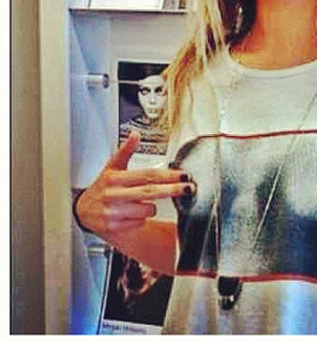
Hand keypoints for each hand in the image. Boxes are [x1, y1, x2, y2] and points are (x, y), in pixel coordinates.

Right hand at [75, 132, 194, 239]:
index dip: (167, 175)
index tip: (184, 175)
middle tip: (189, 188)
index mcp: (116, 178)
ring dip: (153, 207)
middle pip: (150, 192)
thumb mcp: (111, 167)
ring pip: (146, 210)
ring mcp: (114, 212)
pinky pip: (139, 222)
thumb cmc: (102, 187)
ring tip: (148, 203)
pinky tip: (136, 214)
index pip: (147, 175)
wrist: (82, 212)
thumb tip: (135, 134)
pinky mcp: (114, 227)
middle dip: (172, 190)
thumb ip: (125, 151)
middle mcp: (114, 195)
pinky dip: (142, 218)